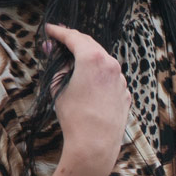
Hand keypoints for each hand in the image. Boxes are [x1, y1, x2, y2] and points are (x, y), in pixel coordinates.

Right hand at [43, 23, 130, 175]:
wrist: (95, 145)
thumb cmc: (75, 117)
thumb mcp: (59, 87)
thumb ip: (57, 65)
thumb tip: (53, 51)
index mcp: (93, 59)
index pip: (73, 37)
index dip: (59, 32)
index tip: (51, 30)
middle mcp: (111, 65)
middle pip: (90, 45)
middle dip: (74, 41)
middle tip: (60, 40)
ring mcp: (121, 80)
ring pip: (103, 62)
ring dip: (89, 58)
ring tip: (74, 61)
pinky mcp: (125, 94)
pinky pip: (111, 79)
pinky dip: (99, 75)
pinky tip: (90, 81)